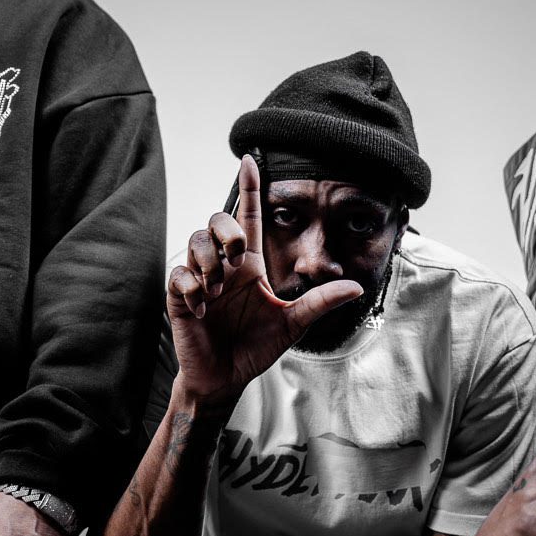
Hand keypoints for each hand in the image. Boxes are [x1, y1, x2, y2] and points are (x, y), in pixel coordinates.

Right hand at [167, 155, 362, 404]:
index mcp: (250, 265)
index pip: (248, 217)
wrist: (226, 377)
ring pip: (195, 242)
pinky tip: (203, 308)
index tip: (249, 158)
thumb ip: (319, 302)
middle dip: (225, 231)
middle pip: (216, 220)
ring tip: (217, 292)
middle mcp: (224, 266)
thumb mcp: (293, 324)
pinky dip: (192, 288)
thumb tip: (356, 287)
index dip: (250, 188)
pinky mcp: (180, 297)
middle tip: (235, 258)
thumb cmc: (256, 347)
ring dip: (208, 264)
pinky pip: (179, 275)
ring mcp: (200, 279)